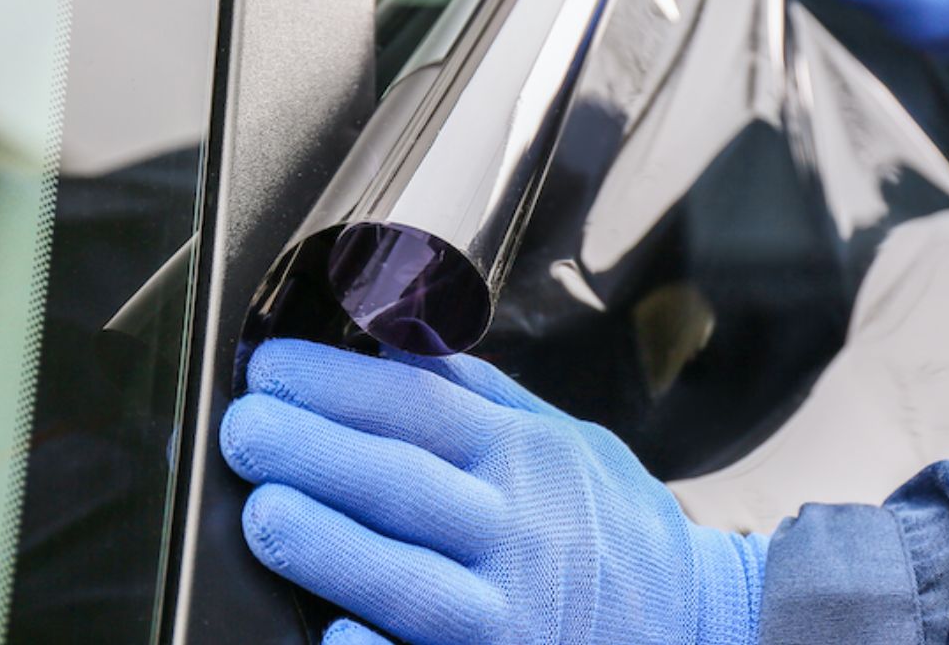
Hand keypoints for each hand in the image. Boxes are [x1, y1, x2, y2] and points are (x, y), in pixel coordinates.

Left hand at [221, 339, 766, 644]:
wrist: (703, 628)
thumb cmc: (616, 532)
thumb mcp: (567, 443)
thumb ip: (481, 398)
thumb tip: (396, 334)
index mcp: (526, 458)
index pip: (420, 408)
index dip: (339, 383)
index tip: (272, 366)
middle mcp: (520, 532)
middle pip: (404, 483)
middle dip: (314, 451)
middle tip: (245, 428)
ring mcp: (515, 616)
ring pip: (411, 580)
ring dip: (331, 547)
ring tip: (266, 514)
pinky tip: (336, 635)